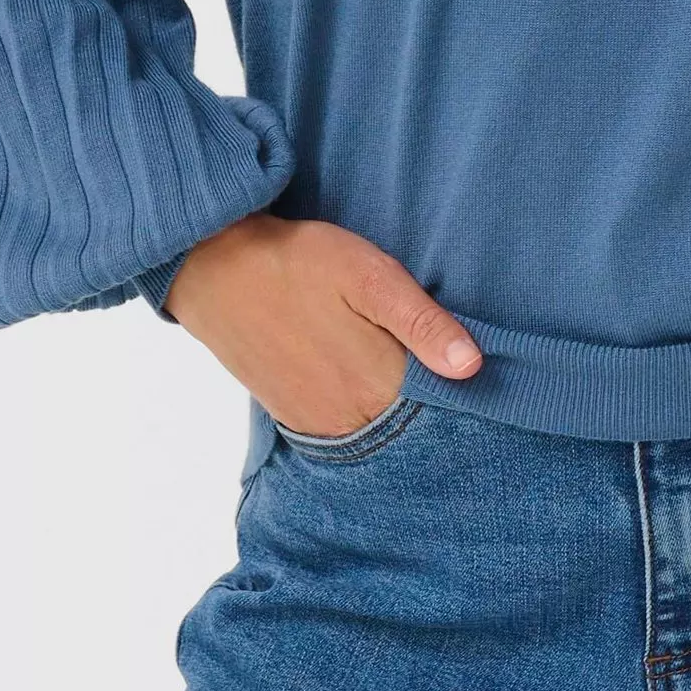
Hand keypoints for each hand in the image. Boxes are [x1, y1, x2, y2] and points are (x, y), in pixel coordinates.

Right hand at [165, 214, 481, 437]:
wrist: (216, 269)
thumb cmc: (298, 262)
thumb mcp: (370, 276)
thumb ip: (422, 322)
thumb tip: (472, 367)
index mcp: (379, 385)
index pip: (444, 406)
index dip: (463, 387)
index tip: (474, 365)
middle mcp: (352, 418)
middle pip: (412, 422)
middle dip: (431, 399)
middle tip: (434, 358)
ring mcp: (321, 423)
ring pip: (379, 427)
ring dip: (397, 406)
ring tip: (397, 362)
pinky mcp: (295, 418)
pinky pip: (345, 426)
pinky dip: (364, 410)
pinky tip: (366, 377)